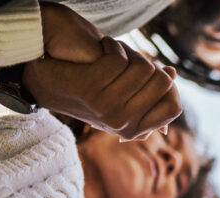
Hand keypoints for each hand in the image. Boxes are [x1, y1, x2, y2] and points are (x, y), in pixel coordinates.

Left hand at [23, 4, 180, 139]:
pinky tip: (102, 47)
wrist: (46, 82)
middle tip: (129, 60)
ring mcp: (107, 108)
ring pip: (143, 68)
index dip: (168, 86)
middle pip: (162, 83)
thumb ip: (146, 90)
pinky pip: (120, 59)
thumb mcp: (120, 96)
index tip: (152, 74)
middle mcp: (122, 124)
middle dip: (149, 64)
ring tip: (114, 52)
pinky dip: (112, 45)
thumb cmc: (88, 88)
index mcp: (134, 130)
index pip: (173, 107)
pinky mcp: (91, 89)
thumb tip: (171, 75)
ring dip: (130, 52)